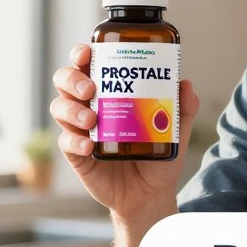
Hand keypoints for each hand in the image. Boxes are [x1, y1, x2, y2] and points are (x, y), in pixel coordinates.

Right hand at [49, 44, 200, 219]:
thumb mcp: (175, 131)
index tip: (87, 52)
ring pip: (59, 107)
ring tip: (91, 118)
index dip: (81, 54)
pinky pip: (66, 141)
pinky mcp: (77, 154)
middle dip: (72, 78)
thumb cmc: (158, 156)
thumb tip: (186, 85)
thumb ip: (183, 109)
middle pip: (65, 81)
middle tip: (91, 87)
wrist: (150, 194)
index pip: (87, 65)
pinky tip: (88, 145)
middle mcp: (89, 105)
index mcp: (109, 92)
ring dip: (72, 108)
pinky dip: (74, 140)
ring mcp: (80, 129)